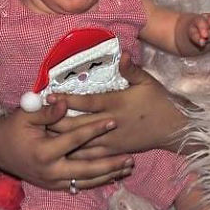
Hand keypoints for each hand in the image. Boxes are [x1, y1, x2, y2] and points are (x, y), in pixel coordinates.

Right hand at [0, 98, 133, 191]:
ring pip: (85, 181)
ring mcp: (52, 181)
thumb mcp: (27, 114)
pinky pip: (79, 185)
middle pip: (86, 169)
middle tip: (130, 157)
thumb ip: (48, 111)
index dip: (94, 129)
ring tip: (128, 168)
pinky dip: (97, 182)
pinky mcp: (54, 186)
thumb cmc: (14, 127)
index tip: (112, 120)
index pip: (75, 140)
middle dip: (110, 164)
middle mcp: (50, 171)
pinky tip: (113, 176)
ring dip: (108, 175)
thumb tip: (64, 103)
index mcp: (44, 151)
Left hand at [47, 53, 189, 156]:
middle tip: (36, 116)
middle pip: (77, 125)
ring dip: (61, 138)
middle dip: (55, 120)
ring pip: (81, 143)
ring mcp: (111, 141)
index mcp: (116, 104)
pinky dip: (75, 154)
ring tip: (42, 134)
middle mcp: (111, 124)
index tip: (49, 94)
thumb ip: (131, 69)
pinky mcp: (114, 151)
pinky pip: (91, 156)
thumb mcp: (147, 81)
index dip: (67, 99)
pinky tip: (61, 152)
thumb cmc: (159, 101)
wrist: (173, 129)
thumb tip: (123, 53)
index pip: (87, 102)